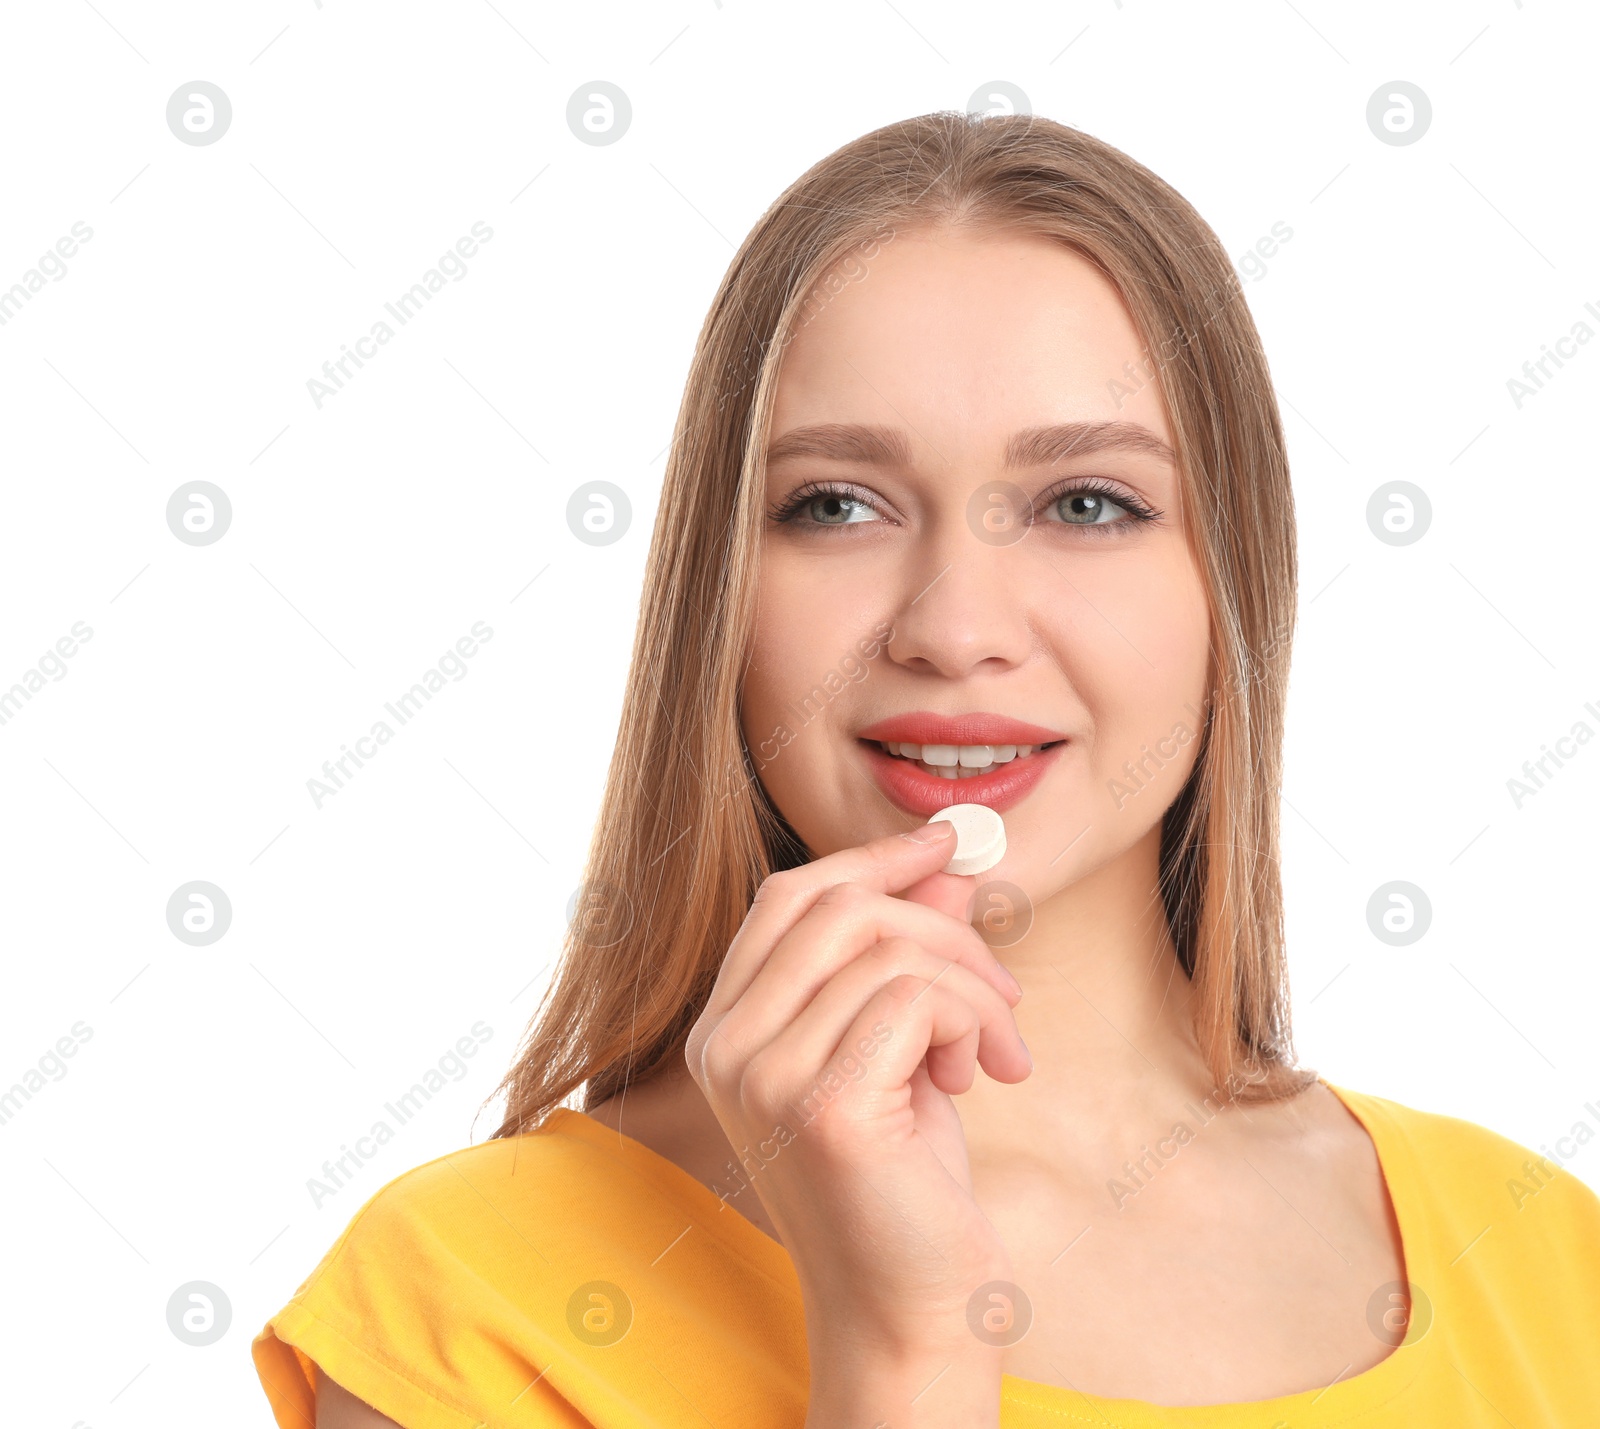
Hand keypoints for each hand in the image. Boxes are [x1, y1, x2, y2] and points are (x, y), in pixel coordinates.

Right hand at [685, 822, 1029, 1422]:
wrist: (912, 1309)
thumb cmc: (906, 1181)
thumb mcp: (903, 1046)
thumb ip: (907, 954)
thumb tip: (944, 862)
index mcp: (727, 1029)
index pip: (788, 897)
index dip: (871, 861)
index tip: (945, 846)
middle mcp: (725, 1048)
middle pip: (838, 906)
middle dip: (943, 929)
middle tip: (1001, 990)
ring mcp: (763, 1077)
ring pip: (889, 948)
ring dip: (973, 986)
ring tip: (995, 1052)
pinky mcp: (823, 1106)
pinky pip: (915, 997)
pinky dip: (973, 1020)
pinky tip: (982, 1078)